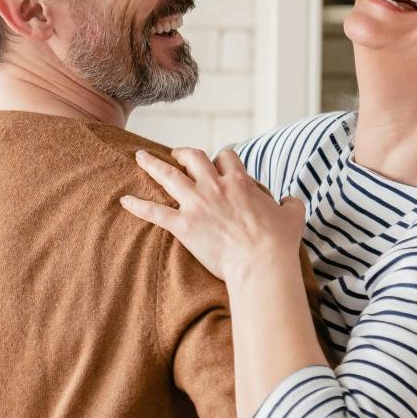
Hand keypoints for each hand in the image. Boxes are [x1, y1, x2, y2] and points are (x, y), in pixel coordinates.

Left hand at [120, 148, 305, 282]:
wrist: (261, 264)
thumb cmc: (278, 242)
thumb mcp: (293, 215)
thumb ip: (290, 202)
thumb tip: (289, 200)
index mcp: (240, 181)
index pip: (226, 157)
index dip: (220, 159)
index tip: (217, 164)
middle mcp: (215, 186)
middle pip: (193, 157)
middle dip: (183, 153)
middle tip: (175, 153)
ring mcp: (197, 204)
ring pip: (169, 175)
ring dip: (152, 164)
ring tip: (139, 157)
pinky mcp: (183, 225)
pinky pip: (154, 212)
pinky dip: (137, 205)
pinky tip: (124, 201)